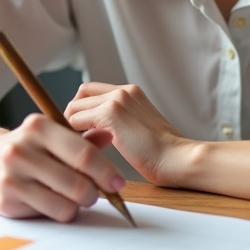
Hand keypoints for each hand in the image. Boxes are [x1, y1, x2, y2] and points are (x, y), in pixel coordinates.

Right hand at [0, 114, 124, 222]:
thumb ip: (82, 138)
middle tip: (97, 194)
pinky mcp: (5, 201)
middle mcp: (20, 150)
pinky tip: (55, 201)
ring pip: (65, 204)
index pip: (83, 153)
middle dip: (95, 192)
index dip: (106, 171)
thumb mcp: (52, 135)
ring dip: (78, 205)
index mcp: (37, 127)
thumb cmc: (28, 147)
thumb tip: (111, 134)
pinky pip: (48, 214)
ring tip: (77, 198)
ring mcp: (10, 177)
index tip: (118, 183)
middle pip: (77, 183)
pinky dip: (60, 211)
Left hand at [64, 83, 190, 185]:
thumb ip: (115, 124)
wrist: (178, 158)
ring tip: (79, 146)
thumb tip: (87, 132)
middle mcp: (123, 91)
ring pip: (74, 108)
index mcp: (131, 92)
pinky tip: (84, 150)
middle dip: (73, 115)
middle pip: (80, 95)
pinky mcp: (111, 113)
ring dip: (72, 127)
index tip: (82, 129)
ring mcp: (117, 100)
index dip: (82, 109)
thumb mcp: (137, 129)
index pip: (92, 91)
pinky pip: (75, 121)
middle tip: (77, 138)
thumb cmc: (162, 154)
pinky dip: (74, 135)